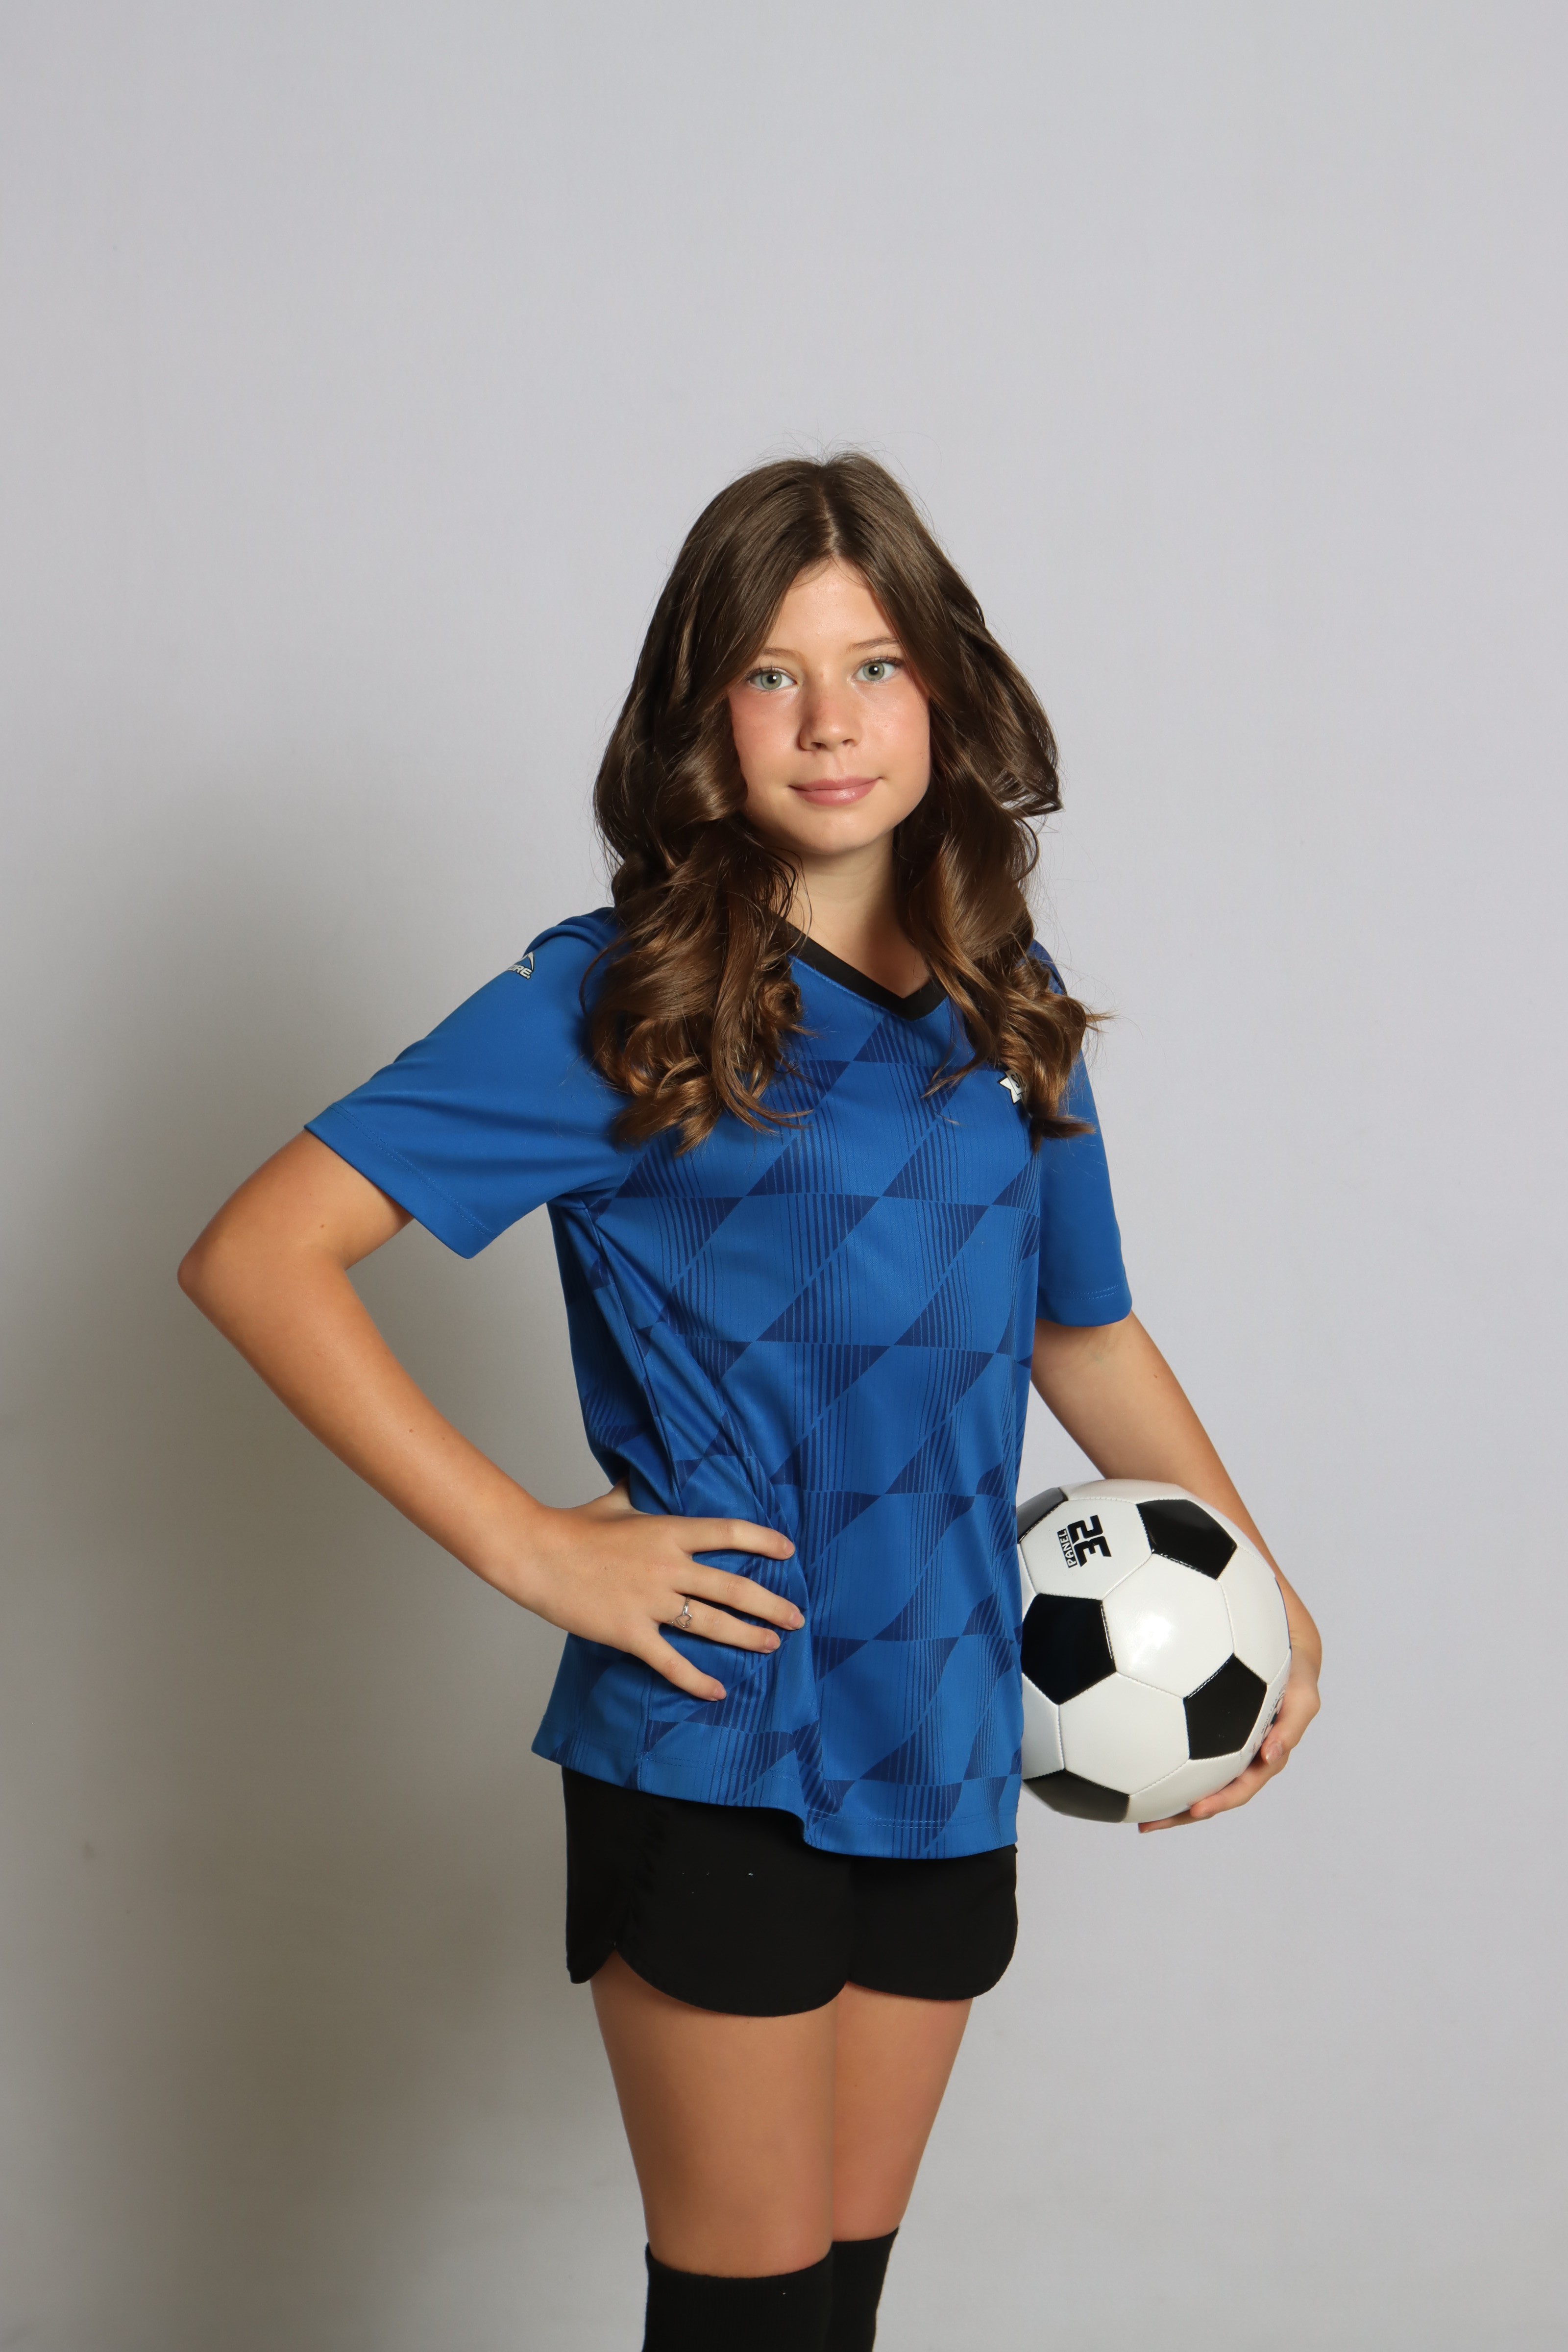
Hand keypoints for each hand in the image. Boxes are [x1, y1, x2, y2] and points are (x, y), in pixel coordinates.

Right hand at [505, 1480, 801, 1702]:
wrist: (536, 1554)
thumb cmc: (574, 1527)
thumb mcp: (616, 1502)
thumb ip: (641, 1492)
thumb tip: (648, 1472)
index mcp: (668, 1531)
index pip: (728, 1533)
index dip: (764, 1541)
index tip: (789, 1551)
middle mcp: (667, 1567)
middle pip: (733, 1587)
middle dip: (771, 1603)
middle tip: (797, 1616)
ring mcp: (650, 1601)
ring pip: (712, 1624)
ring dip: (748, 1636)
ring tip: (773, 1644)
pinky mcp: (630, 1632)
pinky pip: (671, 1662)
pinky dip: (697, 1679)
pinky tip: (718, 1691)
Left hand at [1138, 1651, 1320, 1832]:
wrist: (1285, 1654)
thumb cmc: (1295, 1678)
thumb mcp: (1304, 1699)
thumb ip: (1291, 1727)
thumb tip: (1270, 1755)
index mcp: (1263, 1761)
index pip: (1239, 1790)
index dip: (1219, 1802)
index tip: (1195, 1810)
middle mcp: (1242, 1762)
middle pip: (1210, 1796)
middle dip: (1182, 1815)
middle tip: (1149, 1824)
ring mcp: (1226, 1752)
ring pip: (1196, 1783)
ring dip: (1170, 1801)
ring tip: (1136, 1813)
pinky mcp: (1211, 1736)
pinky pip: (1188, 1756)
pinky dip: (1168, 1766)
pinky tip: (1140, 1767)